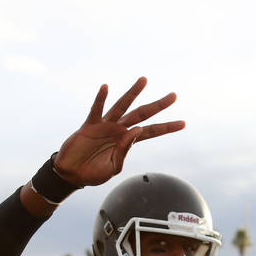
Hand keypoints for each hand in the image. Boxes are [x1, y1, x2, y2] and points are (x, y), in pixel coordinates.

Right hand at [53, 77, 184, 186]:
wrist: (72, 175)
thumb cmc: (93, 173)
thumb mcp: (114, 167)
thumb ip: (125, 149)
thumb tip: (137, 130)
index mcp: (128, 141)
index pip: (151, 131)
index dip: (166, 127)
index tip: (183, 123)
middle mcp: (119, 129)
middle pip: (142, 114)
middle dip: (158, 105)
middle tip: (174, 96)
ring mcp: (105, 125)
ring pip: (122, 106)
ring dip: (133, 93)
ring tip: (144, 80)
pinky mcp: (90, 125)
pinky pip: (96, 110)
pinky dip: (100, 99)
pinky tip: (106, 87)